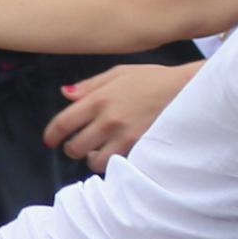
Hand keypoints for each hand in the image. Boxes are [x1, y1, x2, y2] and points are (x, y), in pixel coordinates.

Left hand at [45, 59, 196, 166]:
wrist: (187, 90)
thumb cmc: (152, 79)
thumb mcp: (119, 73)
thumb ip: (89, 86)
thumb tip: (65, 94)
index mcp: (99, 99)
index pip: (63, 123)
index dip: (52, 136)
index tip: (50, 141)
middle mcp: (108, 120)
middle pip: (75, 147)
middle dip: (72, 149)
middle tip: (77, 145)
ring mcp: (125, 138)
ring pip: (94, 162)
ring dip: (92, 159)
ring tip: (97, 152)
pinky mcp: (140, 149)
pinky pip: (117, 166)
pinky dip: (112, 164)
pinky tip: (115, 155)